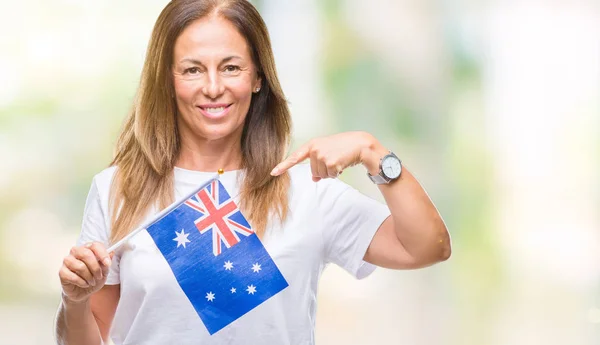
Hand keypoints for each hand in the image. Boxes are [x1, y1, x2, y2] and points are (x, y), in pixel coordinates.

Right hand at [58, 242, 112, 303]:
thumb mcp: (104, 272)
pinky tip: (84, 284)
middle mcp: (76, 252)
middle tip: (99, 276)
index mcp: (87, 248)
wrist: (83, 292)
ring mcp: (67, 261)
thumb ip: (106, 263)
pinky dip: (81, 282)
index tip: (108, 264)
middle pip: (86, 254)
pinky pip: (72, 276)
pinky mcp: (62, 272)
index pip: (95, 245)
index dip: (102, 254)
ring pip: (80, 266)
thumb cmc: (93, 278)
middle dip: (95, 267)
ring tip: (92, 282)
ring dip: (89, 277)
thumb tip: (112, 253)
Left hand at [270, 131, 387, 180]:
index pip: (295, 157)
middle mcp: (314, 150)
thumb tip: (314, 179)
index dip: (283, 166)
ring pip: (321, 176)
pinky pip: (330, 176)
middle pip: (313, 172)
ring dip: (331, 172)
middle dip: (324, 170)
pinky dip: (337, 173)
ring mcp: (321, 156)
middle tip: (334, 159)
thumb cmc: (344, 147)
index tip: (273, 173)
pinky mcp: (330, 163)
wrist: (360, 144)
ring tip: (339, 160)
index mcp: (312, 145)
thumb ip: (318, 163)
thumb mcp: (328, 152)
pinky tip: (342, 163)